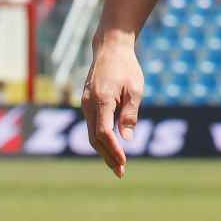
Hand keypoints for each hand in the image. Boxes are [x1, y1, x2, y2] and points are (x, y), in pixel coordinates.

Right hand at [81, 35, 143, 177]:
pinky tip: (111, 147)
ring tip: (117, 165)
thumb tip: (126, 139)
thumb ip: (130, 113)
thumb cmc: (126, 66)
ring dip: (103, 150)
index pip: (104, 133)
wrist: (110, 47)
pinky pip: (92, 125)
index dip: (113, 150)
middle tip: (120, 172)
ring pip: (91, 134)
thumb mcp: (135, 88)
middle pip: (94, 139)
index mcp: (101, 100)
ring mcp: (85, 104)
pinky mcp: (87, 103)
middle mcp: (88, 104)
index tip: (124, 162)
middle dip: (107, 157)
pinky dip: (100, 139)